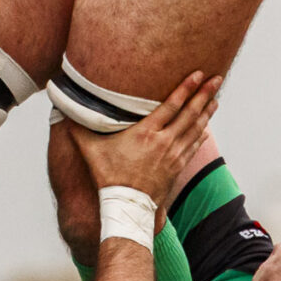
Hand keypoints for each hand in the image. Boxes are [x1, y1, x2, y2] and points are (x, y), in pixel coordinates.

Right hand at [67, 71, 222, 215]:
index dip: (186, 88)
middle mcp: (164, 142)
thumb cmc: (108, 177)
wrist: (127, 206)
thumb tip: (63, 111)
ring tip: (215, 98)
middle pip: (189, 113)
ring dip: (206, 112)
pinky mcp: (177, 168)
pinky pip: (193, 147)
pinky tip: (206, 129)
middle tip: (217, 79)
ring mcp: (173, 155)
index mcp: (146, 133)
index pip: (171, 105)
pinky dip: (201, 135)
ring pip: (195, 129)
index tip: (197, 74)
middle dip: (204, 94)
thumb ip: (79, 130)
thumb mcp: (91, 151)